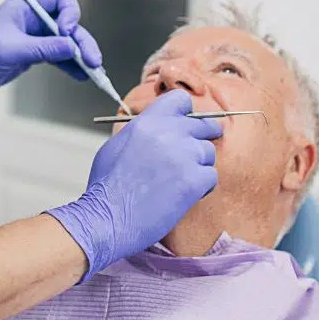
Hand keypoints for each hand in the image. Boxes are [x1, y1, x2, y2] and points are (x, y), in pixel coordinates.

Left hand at [0, 0, 101, 105]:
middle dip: (82, 41)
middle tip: (93, 61)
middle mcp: (34, 19)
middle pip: (69, 24)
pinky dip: (73, 66)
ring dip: (82, 56)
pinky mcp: (37, 53)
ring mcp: (37, 37)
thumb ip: (43, 48)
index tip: (68, 31)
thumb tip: (71, 47)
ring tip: (95, 72)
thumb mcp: (11, 50)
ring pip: (68, 42)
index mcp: (25, 7)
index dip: (70, 12)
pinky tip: (83, 76)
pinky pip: (61, 57)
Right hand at [47, 90, 222, 277]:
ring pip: (208, 152)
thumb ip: (141, 131)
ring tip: (180, 181)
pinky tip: (185, 195)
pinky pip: (211, 176)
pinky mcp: (193, 181)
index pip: (181, 100)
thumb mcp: (116, 145)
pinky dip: (202, 187)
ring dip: (199, 165)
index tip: (187, 124)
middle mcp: (167, 133)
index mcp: (147, 122)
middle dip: (201, 138)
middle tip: (196, 153)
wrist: (107, 219)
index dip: (187, 113)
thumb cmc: (107, 188)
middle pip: (203, 125)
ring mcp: (183, 156)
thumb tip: (158, 127)